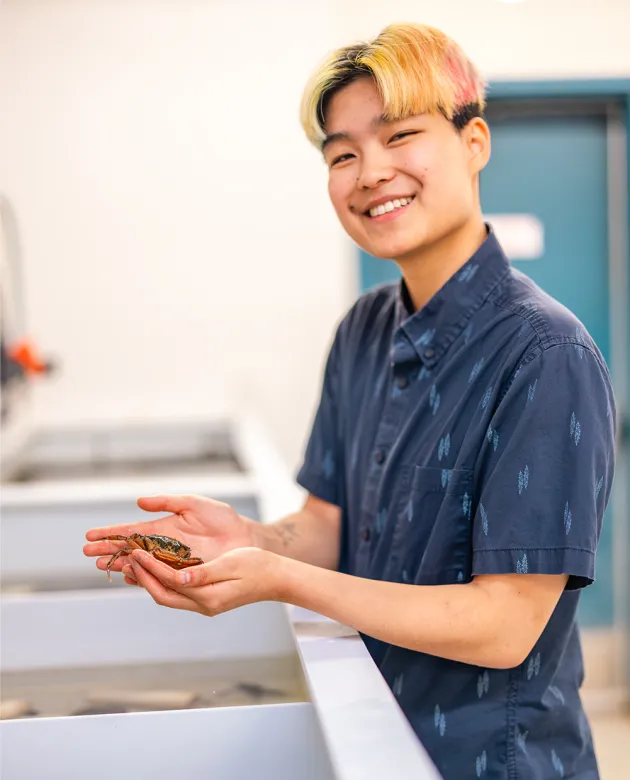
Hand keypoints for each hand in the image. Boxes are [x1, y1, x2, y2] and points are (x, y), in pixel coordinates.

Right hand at [83, 494, 258, 582]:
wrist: (245, 538)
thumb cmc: (222, 518)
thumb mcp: (194, 503)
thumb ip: (168, 502)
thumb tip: (139, 501)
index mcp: (163, 527)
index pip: (132, 530)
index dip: (111, 532)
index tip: (90, 534)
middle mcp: (164, 545)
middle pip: (130, 548)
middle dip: (108, 549)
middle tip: (87, 553)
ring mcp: (172, 561)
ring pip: (140, 564)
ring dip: (120, 564)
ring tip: (102, 565)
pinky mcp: (182, 573)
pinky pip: (159, 577)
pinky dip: (142, 578)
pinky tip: (129, 578)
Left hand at [122, 546, 287, 615]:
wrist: (276, 578)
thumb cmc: (258, 566)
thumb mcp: (232, 564)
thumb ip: (205, 572)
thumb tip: (180, 578)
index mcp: (209, 596)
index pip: (172, 581)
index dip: (152, 567)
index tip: (138, 553)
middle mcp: (204, 605)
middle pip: (164, 595)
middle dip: (144, 578)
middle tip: (129, 560)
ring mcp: (205, 605)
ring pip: (169, 596)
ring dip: (150, 582)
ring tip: (134, 566)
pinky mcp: (206, 600)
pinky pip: (177, 593)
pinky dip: (163, 582)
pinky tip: (155, 572)